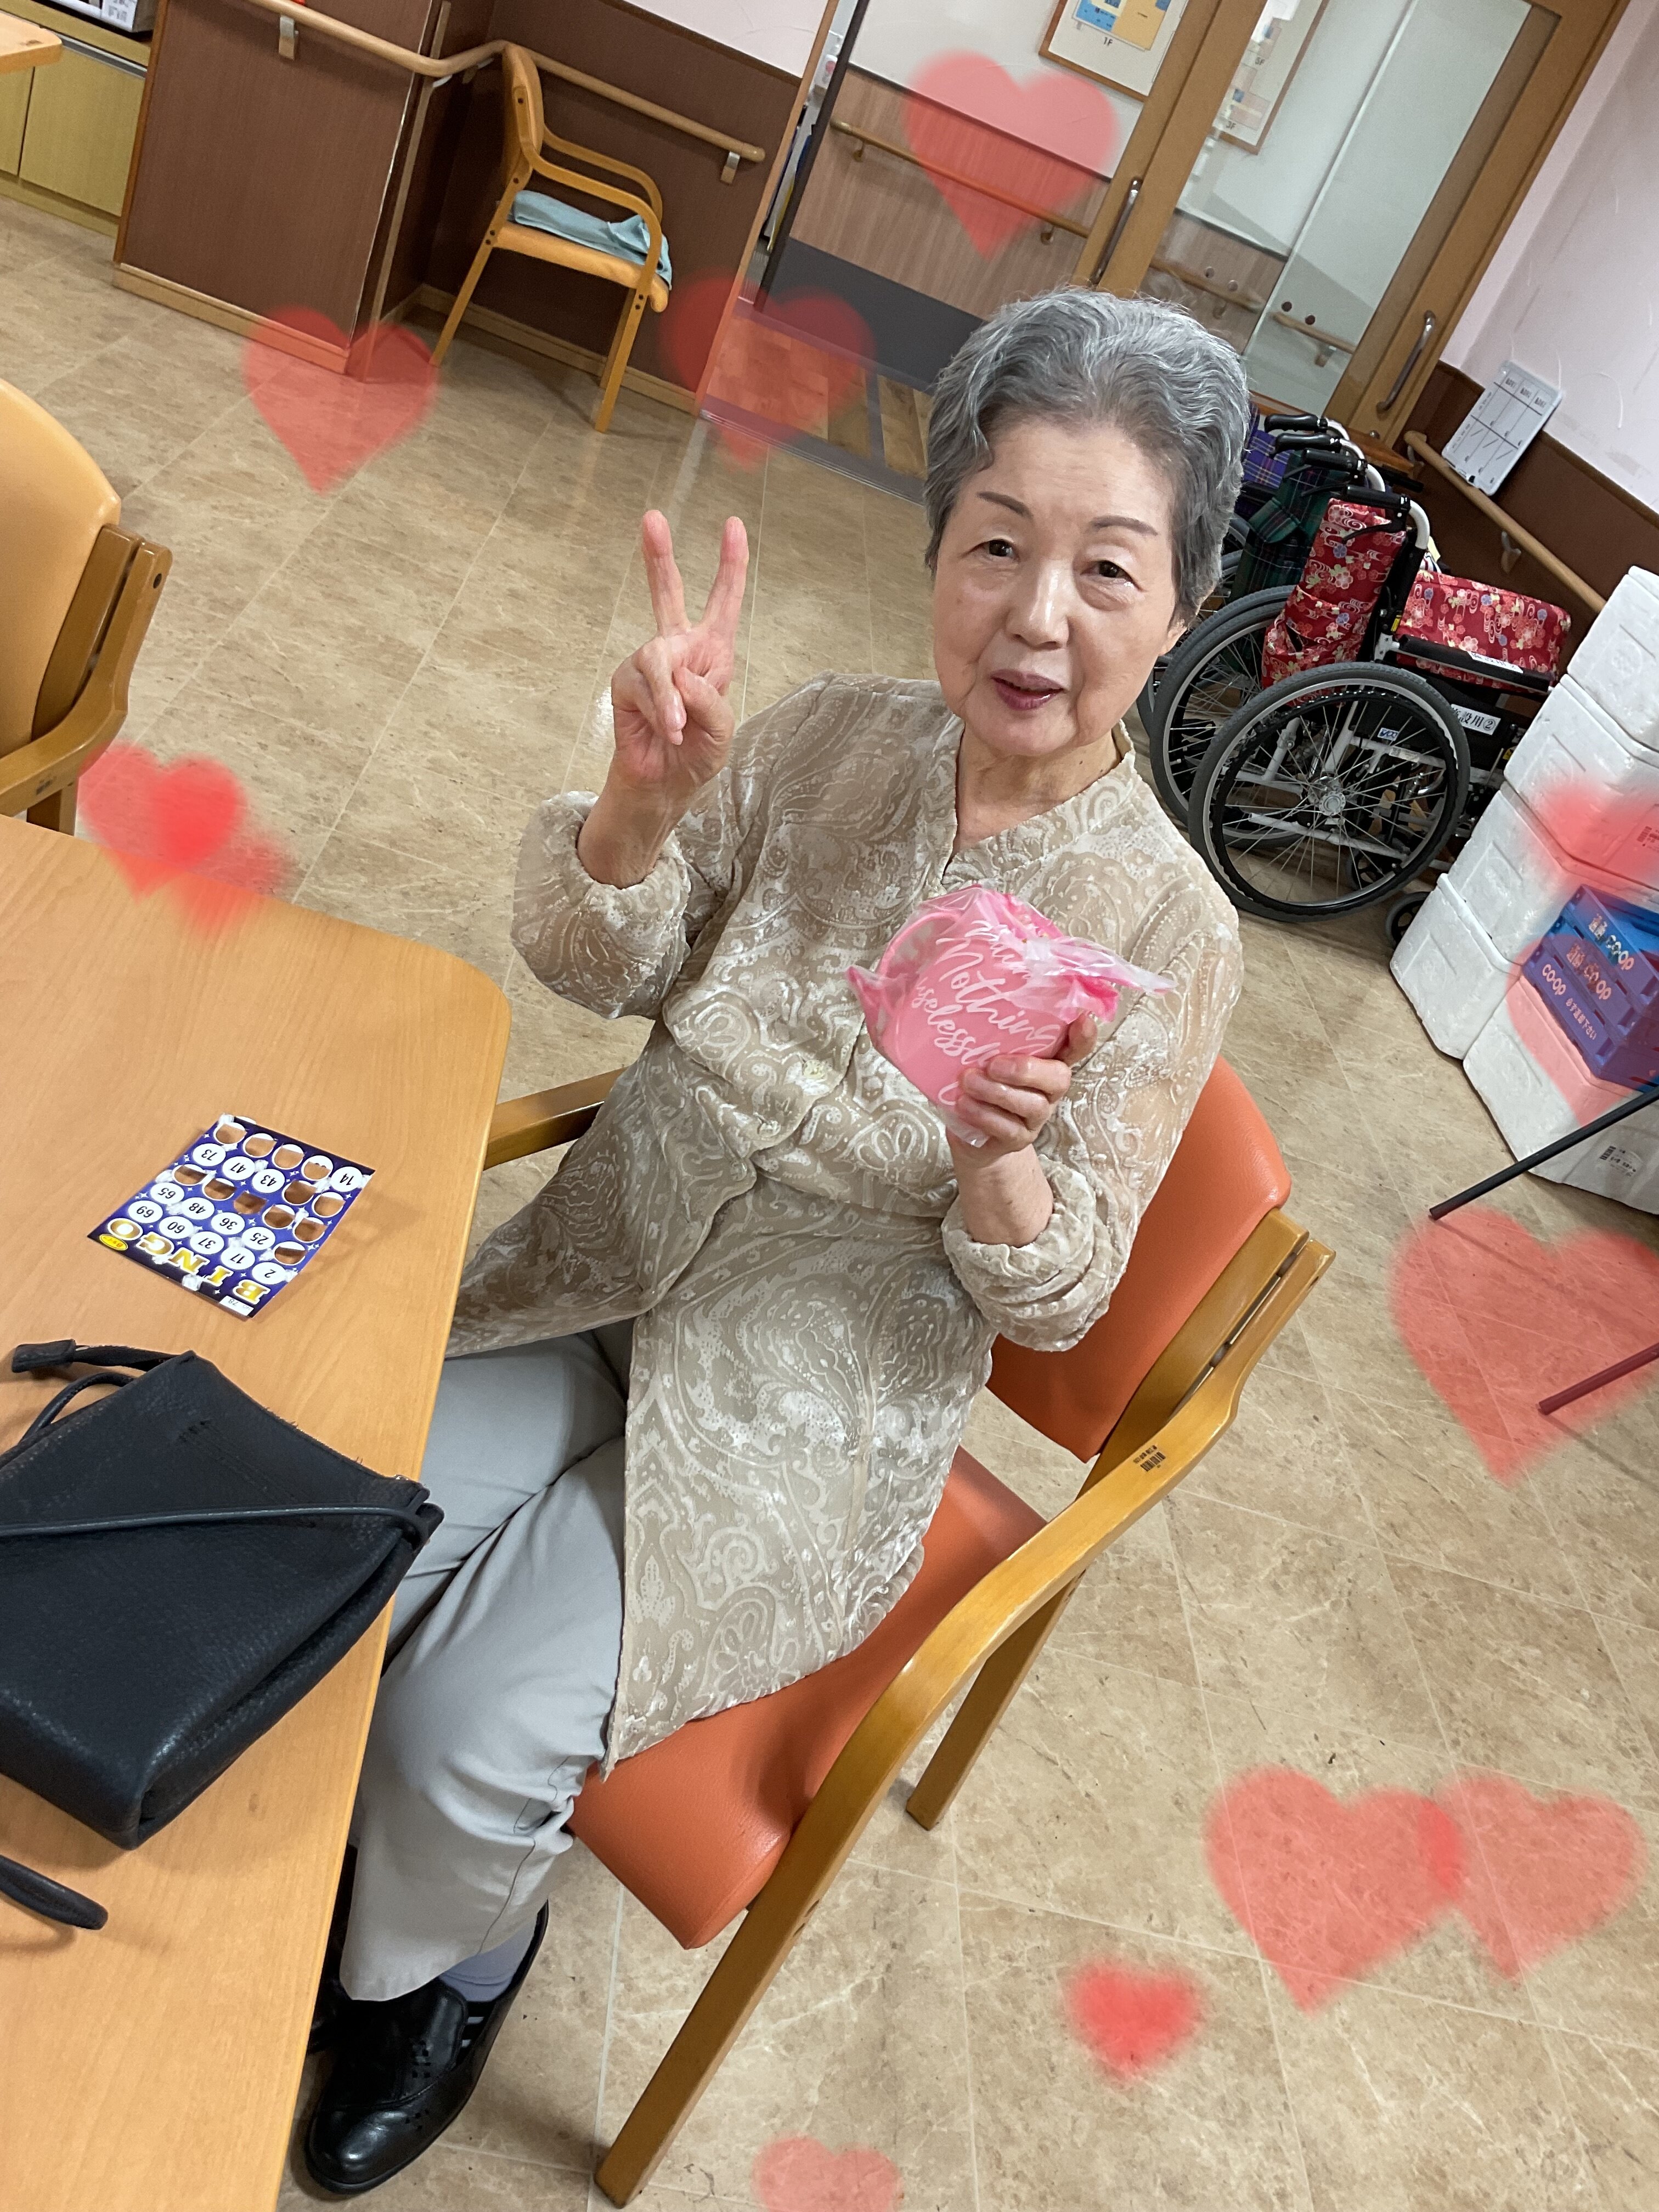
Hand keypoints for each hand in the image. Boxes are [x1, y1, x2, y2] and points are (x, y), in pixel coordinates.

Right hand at [608, 508, 748, 810]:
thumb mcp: (721, 729)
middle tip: (651, 518)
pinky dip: (658, 710)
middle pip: (667, 594)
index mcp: (712, 653)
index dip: (730, 565)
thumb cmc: (696, 754)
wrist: (665, 786)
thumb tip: (680, 674)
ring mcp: (649, 664)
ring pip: (658, 658)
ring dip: (670, 697)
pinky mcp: (626, 683)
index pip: (723, 602)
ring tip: (677, 728)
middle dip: (659, 557)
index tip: (734, 525)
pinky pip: (644, 686)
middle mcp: (679, 649)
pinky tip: (666, 731)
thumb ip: (710, 700)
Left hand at [947, 1017, 1098, 1159]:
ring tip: (968, 1081)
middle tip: (992, 1064)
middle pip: (1059, 1078)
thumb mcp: (985, 1057)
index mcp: (1046, 1061)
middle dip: (1027, 1070)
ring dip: (997, 1092)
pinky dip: (984, 1115)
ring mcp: (1037, 1116)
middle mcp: (1048, 1089)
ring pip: (1033, 1105)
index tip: (1082, 1020)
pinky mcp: (1020, 1138)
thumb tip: (967, 1012)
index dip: (1083, 1037)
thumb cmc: (980, 1084)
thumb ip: (989, 1039)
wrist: (970, 1134)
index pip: (1074, 1048)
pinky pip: (1009, 1129)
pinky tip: (964, 1104)